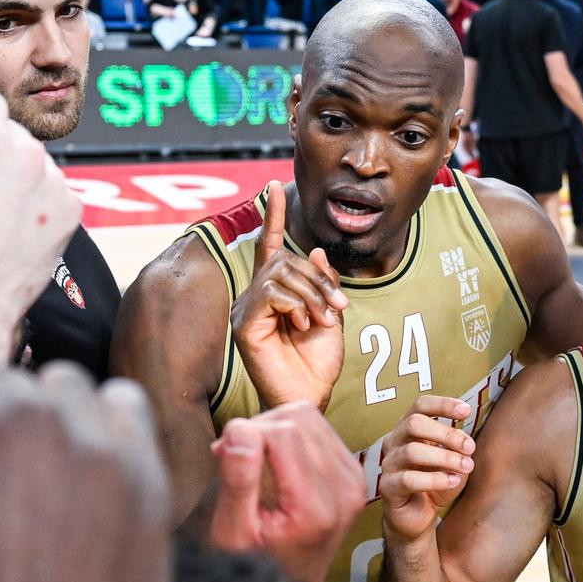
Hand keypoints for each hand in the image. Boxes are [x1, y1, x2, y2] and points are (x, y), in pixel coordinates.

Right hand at [207, 404, 362, 581]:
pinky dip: (290, 435)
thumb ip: (238, 481)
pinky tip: (274, 462)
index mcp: (316, 510)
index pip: (282, 433)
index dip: (246, 434)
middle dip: (259, 429)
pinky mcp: (354, 471)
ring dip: (274, 429)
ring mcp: (354, 481)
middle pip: (297, 419)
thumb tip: (240, 429)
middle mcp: (345, 492)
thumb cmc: (255, 562)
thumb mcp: (232, 532)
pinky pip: (318, 426)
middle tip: (237, 459)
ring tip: (254, 460)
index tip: (225, 457)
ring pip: (308, 416)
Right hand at [230, 181, 346, 409]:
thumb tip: (317, 251)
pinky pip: (272, 293)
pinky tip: (303, 326)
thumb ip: (323, 283)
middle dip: (318, 279)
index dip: (273, 216)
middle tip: (337, 309)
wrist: (309, 395)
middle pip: (285, 260)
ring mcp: (247, 309)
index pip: (271, 245)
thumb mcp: (330, 314)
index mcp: (276, 292)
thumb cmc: (316, 362)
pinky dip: (296, 305)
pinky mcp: (244, 324)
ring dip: (312, 295)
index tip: (274, 186)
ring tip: (322, 321)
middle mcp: (255, 296)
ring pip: (280, 274)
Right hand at [376, 395, 474, 541]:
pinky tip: (452, 482)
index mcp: (408, 430)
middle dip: (446, 433)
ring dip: (444, 457)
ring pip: (412, 451)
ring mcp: (388, 464)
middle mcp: (394, 442)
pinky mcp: (387, 487)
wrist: (416, 518)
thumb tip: (466, 445)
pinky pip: (409, 479)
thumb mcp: (453, 465)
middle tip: (470, 447)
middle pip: (414, 423)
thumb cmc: (433, 485)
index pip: (420, 406)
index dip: (442, 404)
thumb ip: (459, 452)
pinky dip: (435, 479)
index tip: (465, 411)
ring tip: (466, 467)